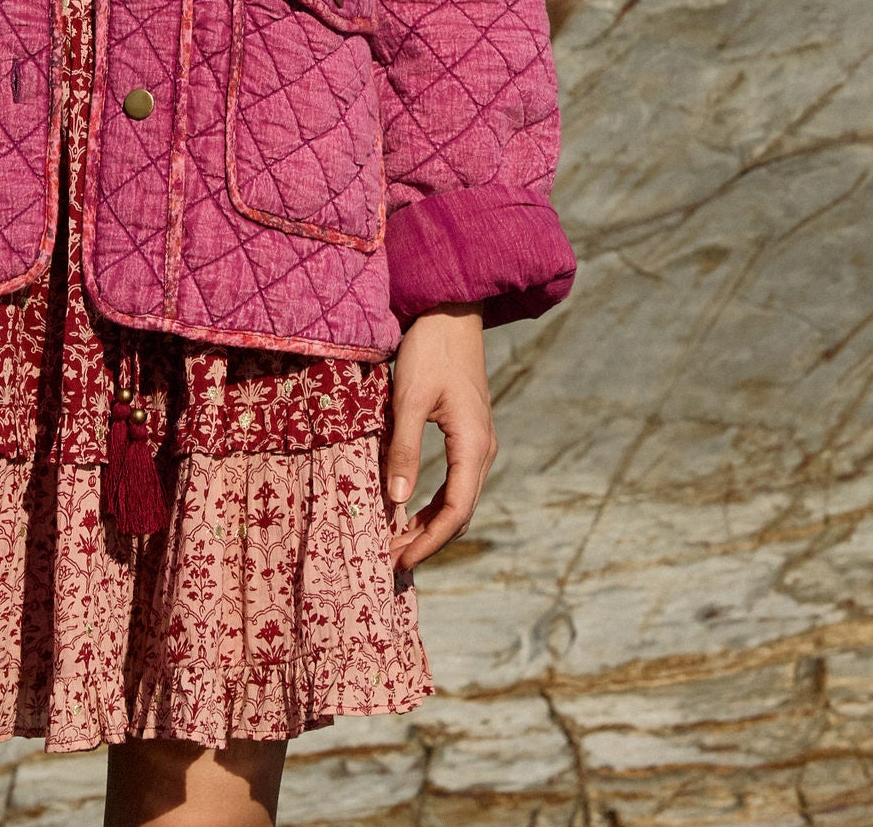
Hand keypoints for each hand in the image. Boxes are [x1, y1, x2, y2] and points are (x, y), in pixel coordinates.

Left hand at [384, 303, 494, 578]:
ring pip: (458, 500)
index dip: (428, 541)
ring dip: (429, 524)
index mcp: (473, 446)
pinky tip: (408, 510)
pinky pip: (455, 482)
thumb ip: (404, 449)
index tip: (399, 561)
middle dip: (426, 540)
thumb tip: (395, 502)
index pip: (454, 511)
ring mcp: (478, 443)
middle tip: (390, 561)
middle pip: (459, 512)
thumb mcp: (409, 399)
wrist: (450, 312)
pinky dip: (432, 504)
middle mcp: (482, 450)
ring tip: (396, 543)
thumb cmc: (430, 351)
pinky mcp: (468, 434)